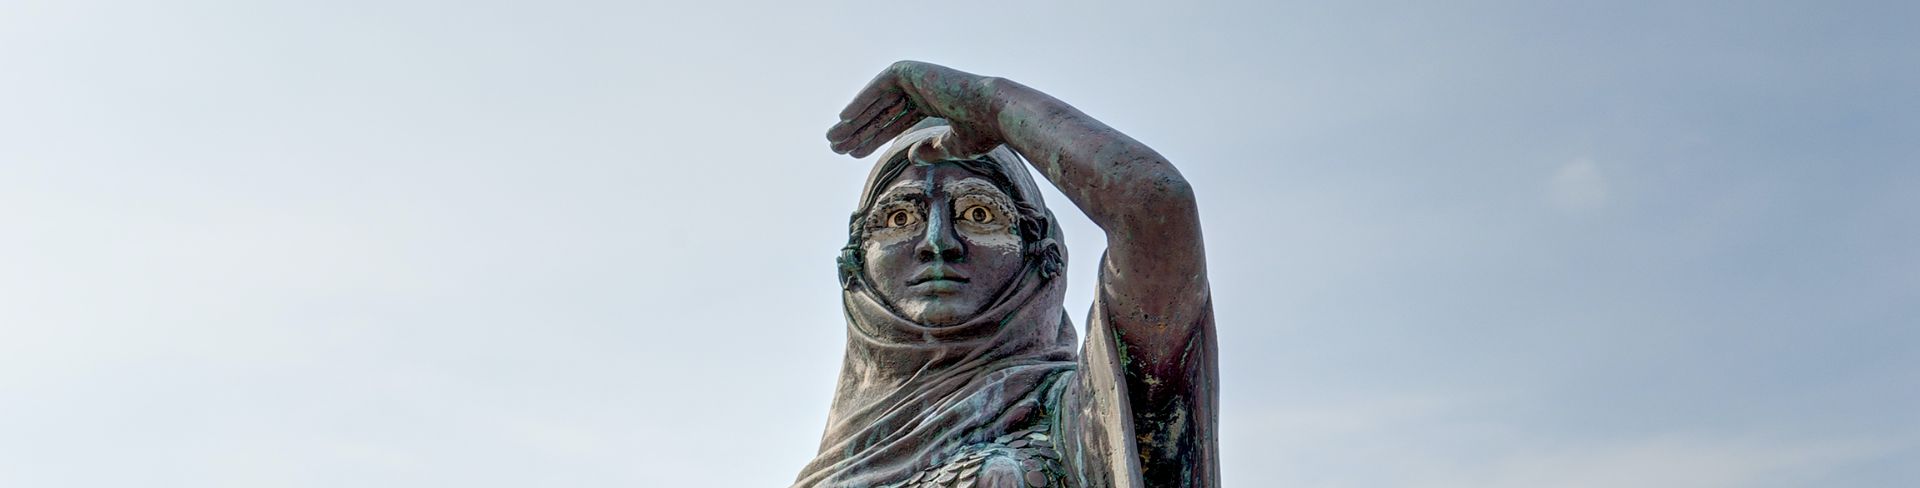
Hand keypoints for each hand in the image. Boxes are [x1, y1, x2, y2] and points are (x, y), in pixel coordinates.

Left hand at [827, 61, 1001, 159]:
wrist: (993, 113)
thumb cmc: (982, 131)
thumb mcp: (952, 146)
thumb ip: (931, 150)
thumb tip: (910, 155)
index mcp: (933, 102)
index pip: (895, 121)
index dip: (873, 138)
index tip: (853, 154)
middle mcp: (922, 88)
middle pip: (882, 112)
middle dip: (859, 131)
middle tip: (836, 147)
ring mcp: (915, 77)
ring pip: (876, 102)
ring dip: (854, 120)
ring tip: (834, 139)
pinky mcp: (908, 71)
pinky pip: (878, 88)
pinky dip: (861, 102)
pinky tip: (844, 118)